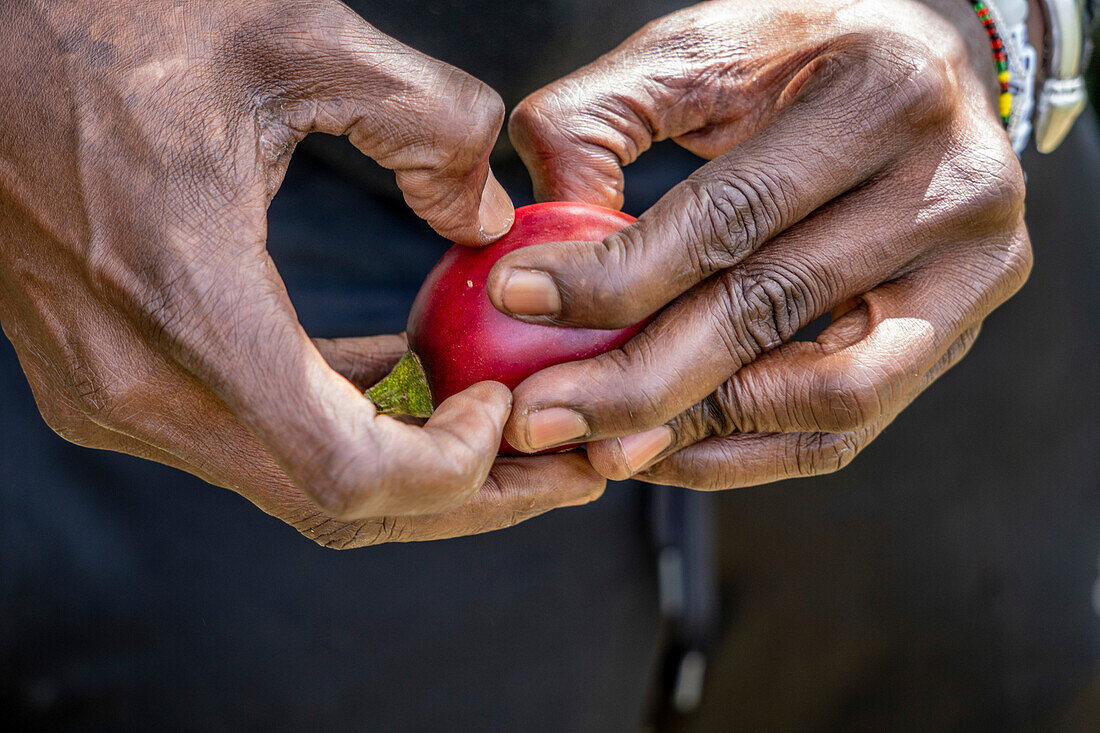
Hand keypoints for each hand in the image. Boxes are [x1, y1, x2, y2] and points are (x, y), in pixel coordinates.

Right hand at [0, 0, 602, 545]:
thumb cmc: (102, 22)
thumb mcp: (293, 36)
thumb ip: (425, 120)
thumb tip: (485, 214)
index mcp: (185, 304)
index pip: (345, 470)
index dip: (452, 468)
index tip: (509, 406)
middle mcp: (138, 381)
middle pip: (335, 501)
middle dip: (462, 494)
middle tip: (557, 468)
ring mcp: (114, 390)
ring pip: (293, 481)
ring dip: (407, 466)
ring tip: (502, 427)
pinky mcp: (110, 377)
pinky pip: (252, 436)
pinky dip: (340, 423)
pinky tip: (405, 376)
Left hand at [488, 0, 1030, 487]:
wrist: (920, 74)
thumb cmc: (797, 58)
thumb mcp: (698, 49)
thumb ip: (599, 120)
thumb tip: (543, 243)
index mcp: (885, 95)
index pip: (732, 214)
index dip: (617, 273)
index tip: (518, 300)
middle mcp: (952, 188)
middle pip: (773, 312)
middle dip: (638, 380)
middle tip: (540, 415)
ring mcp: (973, 272)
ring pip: (825, 398)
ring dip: (697, 433)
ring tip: (599, 446)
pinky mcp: (957, 333)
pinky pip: (847, 427)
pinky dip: (749, 450)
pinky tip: (668, 446)